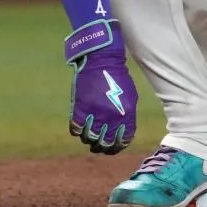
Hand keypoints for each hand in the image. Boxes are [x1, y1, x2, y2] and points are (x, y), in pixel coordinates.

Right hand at [64, 20, 137, 154]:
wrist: (101, 60)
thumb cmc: (118, 77)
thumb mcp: (131, 98)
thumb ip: (128, 116)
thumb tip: (123, 131)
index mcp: (126, 115)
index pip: (122, 141)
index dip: (118, 146)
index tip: (114, 146)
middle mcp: (111, 118)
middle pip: (104, 143)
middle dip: (102, 146)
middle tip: (99, 145)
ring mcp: (94, 114)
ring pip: (89, 139)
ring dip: (89, 140)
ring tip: (90, 137)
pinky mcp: (79, 109)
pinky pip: (76, 130)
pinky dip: (78, 131)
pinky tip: (80, 128)